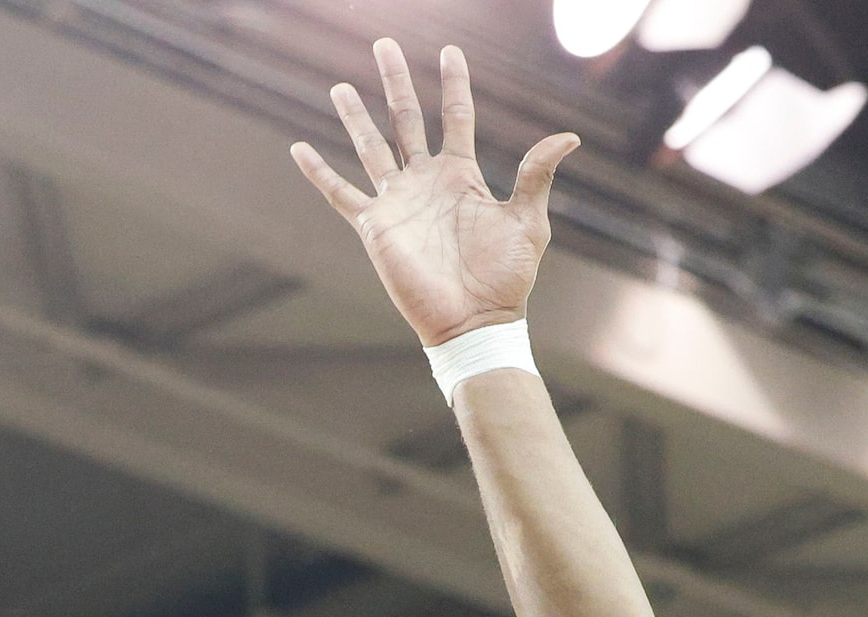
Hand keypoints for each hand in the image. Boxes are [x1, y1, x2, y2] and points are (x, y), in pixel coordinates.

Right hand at [292, 41, 579, 348]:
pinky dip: (319, 173)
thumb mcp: (528, 221)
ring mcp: (398, 202)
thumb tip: (569, 136)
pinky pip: (341, 194)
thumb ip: (537, 175)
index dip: (453, 83)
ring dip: (355, 116)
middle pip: (406, 119)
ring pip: (371, 147)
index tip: (449, 51)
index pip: (455, 116)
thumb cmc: (506, 278)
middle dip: (395, 82)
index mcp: (461, 175)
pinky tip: (298, 148)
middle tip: (384, 44)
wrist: (474, 321)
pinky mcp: (375, 227)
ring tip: (340, 85)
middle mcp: (426, 182)